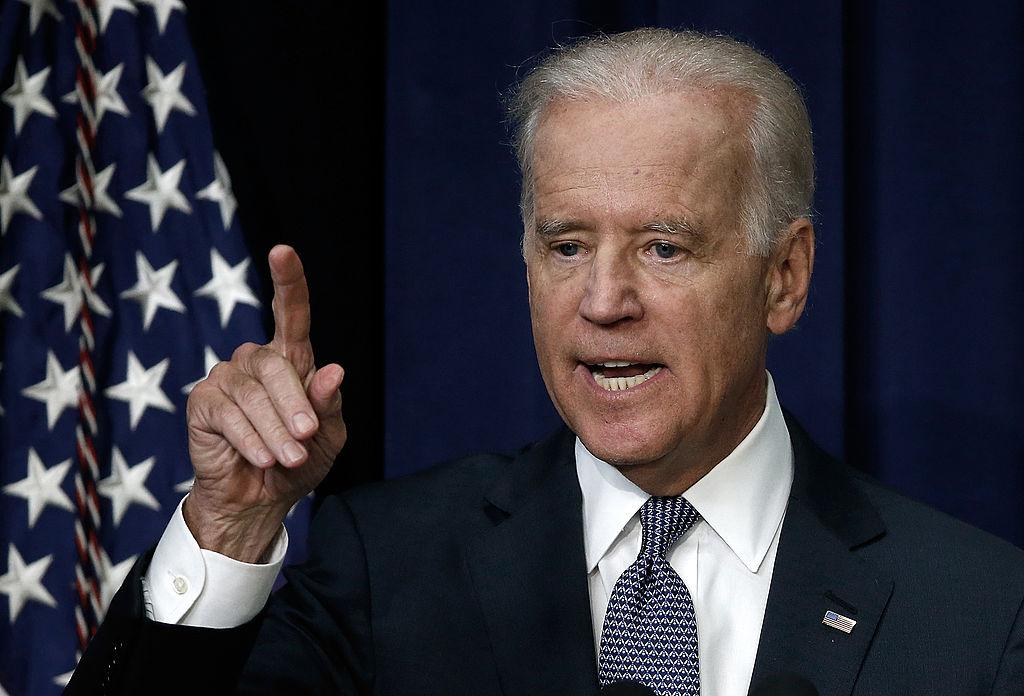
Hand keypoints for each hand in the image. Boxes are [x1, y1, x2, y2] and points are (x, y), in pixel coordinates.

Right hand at [183, 245, 346, 561]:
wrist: (260, 498)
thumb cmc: (299, 460)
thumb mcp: (328, 436)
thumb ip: (329, 404)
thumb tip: (334, 369)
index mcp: (291, 359)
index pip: (292, 313)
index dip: (288, 281)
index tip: (283, 251)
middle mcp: (256, 360)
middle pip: (277, 366)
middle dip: (296, 407)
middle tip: (306, 440)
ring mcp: (226, 378)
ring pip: (254, 394)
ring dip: (276, 430)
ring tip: (289, 458)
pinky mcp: (203, 402)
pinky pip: (229, 414)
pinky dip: (251, 439)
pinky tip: (261, 458)